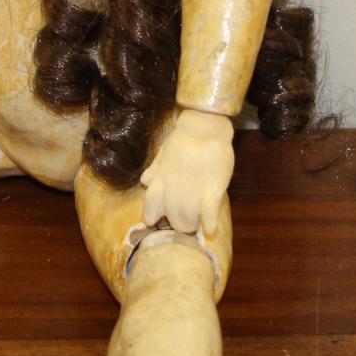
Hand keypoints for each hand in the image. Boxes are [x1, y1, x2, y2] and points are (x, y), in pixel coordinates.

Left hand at [139, 108, 234, 235]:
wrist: (205, 126)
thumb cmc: (184, 137)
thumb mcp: (164, 152)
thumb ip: (155, 169)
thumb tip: (144, 181)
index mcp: (161, 178)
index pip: (150, 204)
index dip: (151, 215)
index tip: (154, 221)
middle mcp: (173, 188)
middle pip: (171, 216)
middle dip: (178, 223)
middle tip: (185, 223)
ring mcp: (192, 189)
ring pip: (188, 218)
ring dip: (192, 225)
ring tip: (197, 224)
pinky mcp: (211, 189)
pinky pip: (208, 214)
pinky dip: (208, 224)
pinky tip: (210, 229)